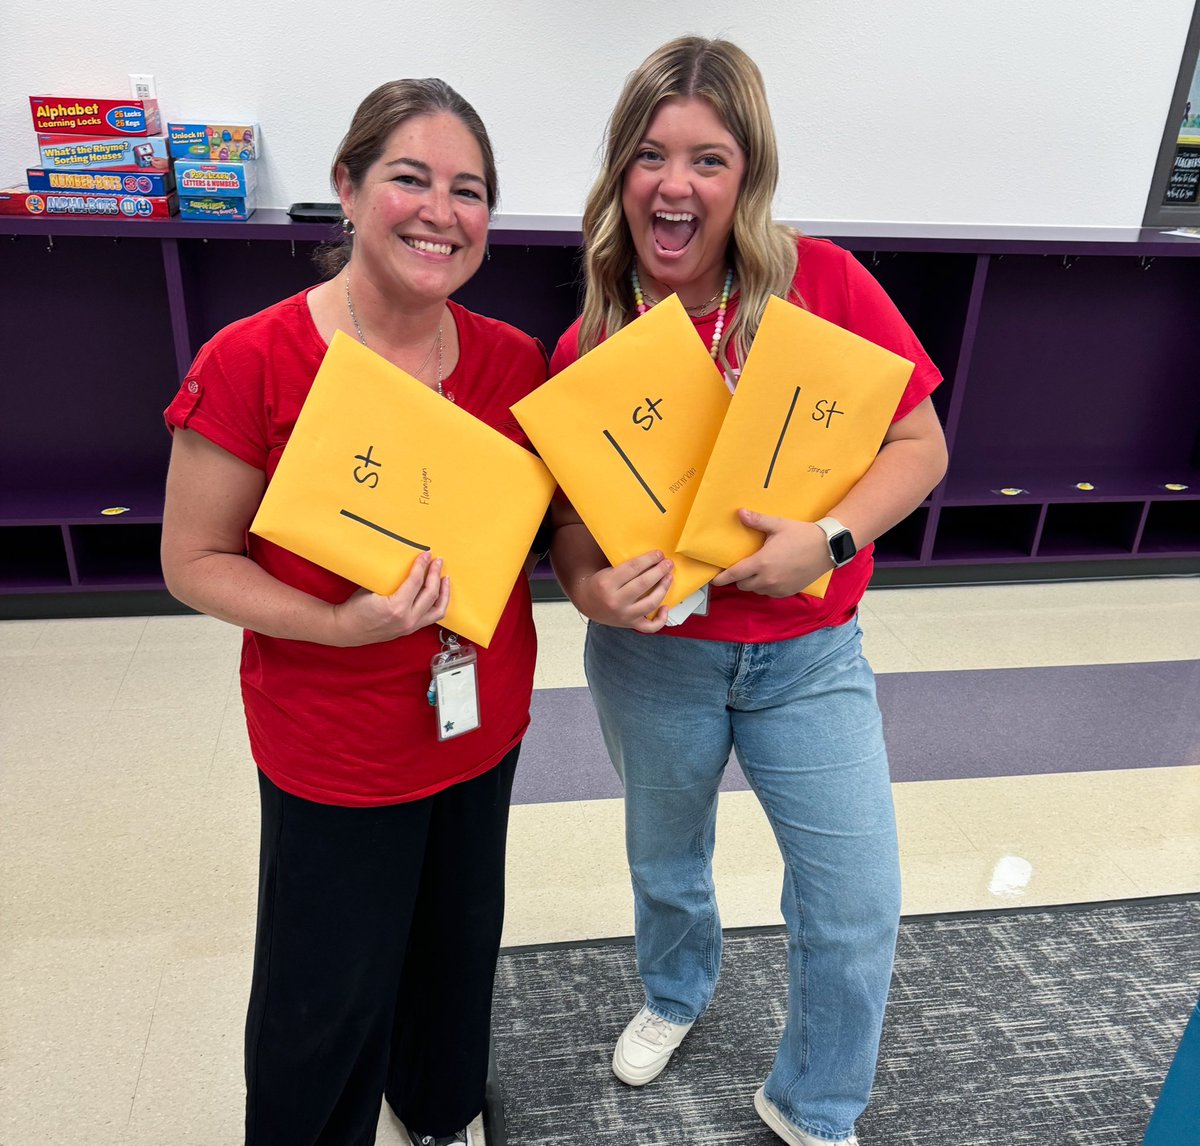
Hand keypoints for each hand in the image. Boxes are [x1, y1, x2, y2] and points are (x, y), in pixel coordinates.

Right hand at [329, 552, 449, 644]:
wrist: (346, 630)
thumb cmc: (355, 609)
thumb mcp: (371, 588)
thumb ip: (391, 579)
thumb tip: (405, 563)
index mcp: (396, 608)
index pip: (416, 581)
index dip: (422, 565)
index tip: (426, 555)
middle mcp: (407, 619)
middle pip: (430, 593)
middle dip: (435, 574)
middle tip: (437, 561)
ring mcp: (410, 627)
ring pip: (437, 609)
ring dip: (444, 592)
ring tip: (445, 578)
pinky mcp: (411, 629)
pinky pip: (432, 617)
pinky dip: (439, 604)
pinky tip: (440, 595)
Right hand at [573, 550, 672, 632]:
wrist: (587, 603)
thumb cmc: (599, 584)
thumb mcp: (606, 572)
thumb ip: (625, 567)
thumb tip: (651, 559)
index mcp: (606, 583)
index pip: (633, 568)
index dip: (649, 559)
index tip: (659, 554)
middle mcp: (615, 601)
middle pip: (643, 584)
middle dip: (659, 571)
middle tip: (668, 563)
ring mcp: (624, 615)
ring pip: (650, 603)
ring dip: (663, 589)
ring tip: (669, 577)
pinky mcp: (630, 624)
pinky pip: (650, 627)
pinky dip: (661, 619)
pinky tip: (665, 607)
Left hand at [710, 510, 831, 597]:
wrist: (828, 548)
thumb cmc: (802, 534)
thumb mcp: (778, 525)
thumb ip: (757, 521)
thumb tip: (740, 513)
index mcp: (762, 563)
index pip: (734, 574)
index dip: (722, 578)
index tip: (714, 579)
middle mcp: (768, 579)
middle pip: (743, 585)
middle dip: (740, 577)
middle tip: (744, 565)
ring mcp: (778, 588)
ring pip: (756, 590)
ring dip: (754, 582)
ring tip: (760, 569)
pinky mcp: (788, 592)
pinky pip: (770, 593)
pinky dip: (767, 586)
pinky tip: (773, 574)